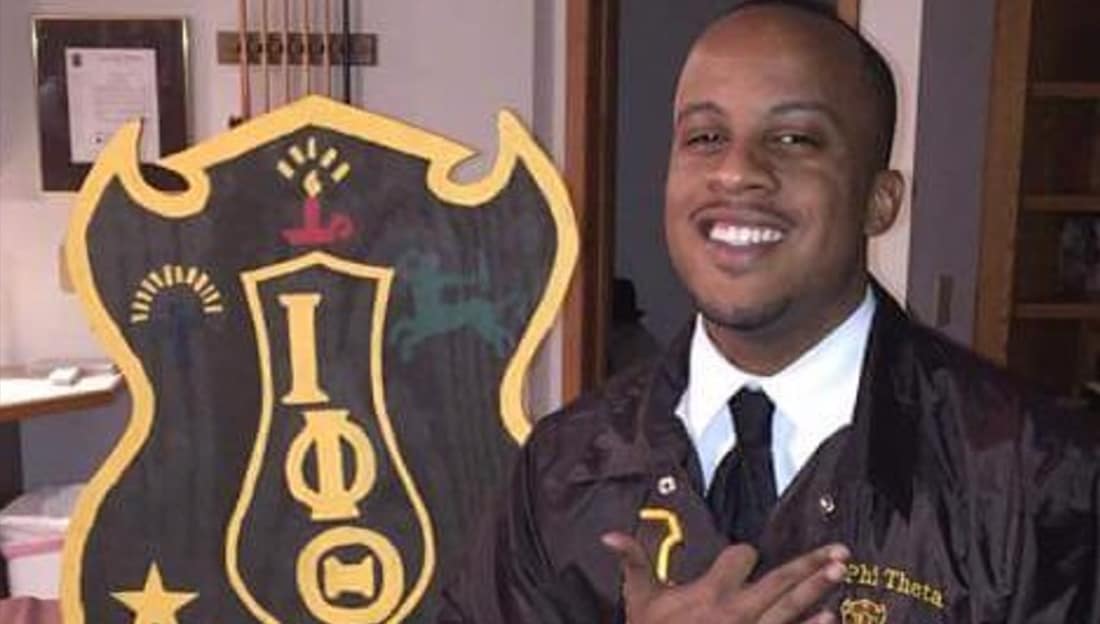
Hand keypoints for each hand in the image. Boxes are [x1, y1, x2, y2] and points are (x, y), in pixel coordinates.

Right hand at [602, 532, 848, 623]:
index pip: (741, 557)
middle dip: (810, 564)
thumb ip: (632, 563)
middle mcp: (738, 610)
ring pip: (792, 606)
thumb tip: (609, 536)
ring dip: (818, 588)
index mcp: (711, 592)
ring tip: (840, 571)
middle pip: (781, 579)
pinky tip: (831, 616)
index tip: (744, 558)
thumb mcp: (640, 602)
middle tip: (840, 551)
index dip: (743, 555)